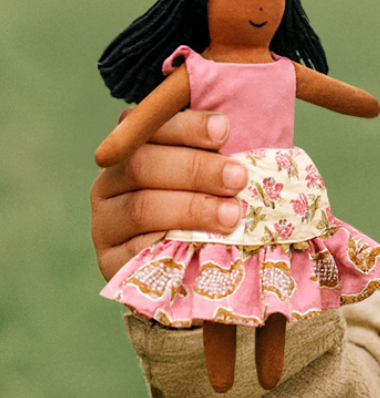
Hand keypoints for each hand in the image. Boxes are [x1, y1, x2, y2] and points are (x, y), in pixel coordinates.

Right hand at [90, 111, 247, 280]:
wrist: (193, 271)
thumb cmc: (213, 207)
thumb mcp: (215, 177)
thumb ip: (222, 153)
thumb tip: (254, 126)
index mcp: (134, 150)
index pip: (151, 128)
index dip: (187, 126)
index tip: (225, 129)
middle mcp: (112, 182)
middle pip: (143, 165)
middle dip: (195, 168)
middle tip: (238, 177)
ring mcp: (106, 223)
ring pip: (141, 207)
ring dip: (192, 208)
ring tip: (232, 215)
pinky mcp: (111, 260)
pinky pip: (137, 250)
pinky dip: (173, 243)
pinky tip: (205, 243)